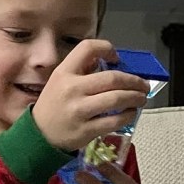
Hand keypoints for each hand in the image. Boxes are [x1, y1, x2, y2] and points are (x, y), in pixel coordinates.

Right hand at [31, 39, 149, 151]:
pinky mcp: (87, 130)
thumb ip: (82, 70)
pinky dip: (128, 115)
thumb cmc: (54, 105)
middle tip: (143, 84)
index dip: (107, 49)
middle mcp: (72, 89)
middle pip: (112, 78)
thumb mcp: (60, 80)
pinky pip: (115, 120)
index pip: (87, 48)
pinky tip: (131, 113)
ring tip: (141, 98)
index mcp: (65, 73)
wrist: (40, 135)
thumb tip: (113, 64)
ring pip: (117, 99)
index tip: (117, 59)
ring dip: (135, 97)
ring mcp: (80, 110)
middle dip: (134, 81)